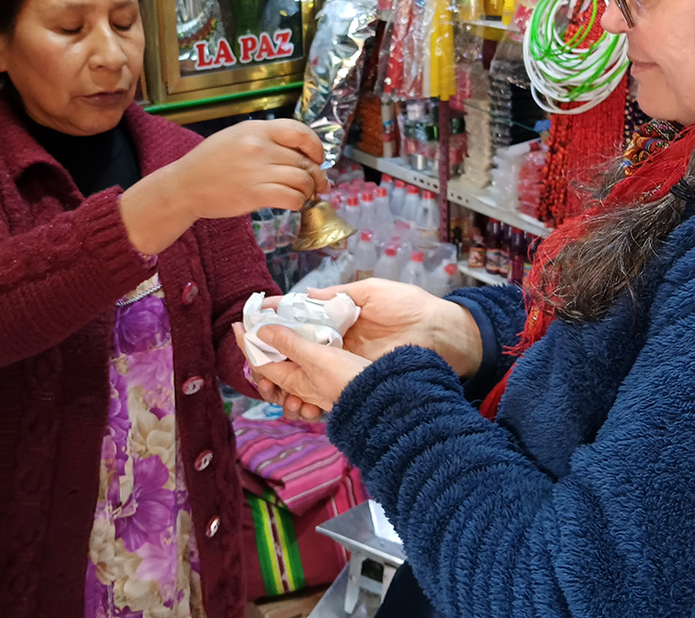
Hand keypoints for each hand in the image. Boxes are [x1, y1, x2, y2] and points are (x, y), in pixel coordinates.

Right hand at [120, 120, 326, 254]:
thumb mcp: (236, 137)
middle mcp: (259, 147)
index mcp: (256, 129)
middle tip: (319, 184)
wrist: (184, 185)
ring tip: (305, 195)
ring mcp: (257, 171)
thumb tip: (299, 152)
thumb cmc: (210, 162)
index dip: (315, 146)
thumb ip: (266, 139)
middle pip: (304, 160)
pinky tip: (293, 203)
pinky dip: (298, 202)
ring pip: (302, 180)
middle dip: (316, 175)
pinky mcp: (254, 194)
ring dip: (309, 190)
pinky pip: (291, 198)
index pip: (300, 131)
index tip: (318, 158)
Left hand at [235, 321, 369, 412]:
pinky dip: (297, 357)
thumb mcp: (316, 356)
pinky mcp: (324, 382)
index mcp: (290, 380)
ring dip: (279, 355)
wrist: (377, 398)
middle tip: (258, 329)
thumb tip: (261, 330)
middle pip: (269, 368)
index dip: (246, 341)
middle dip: (259, 351)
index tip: (237, 324)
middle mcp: (297, 387)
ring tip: (278, 336)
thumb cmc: (346, 377)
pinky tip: (303, 345)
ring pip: (286, 370)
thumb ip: (289, 343)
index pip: (258, 360)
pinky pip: (302, 371)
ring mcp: (311, 387)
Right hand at [246, 280, 481, 417]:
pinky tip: (296, 402)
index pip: (298, 323)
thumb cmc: (412, 308)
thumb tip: (305, 295)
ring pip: (303, 379)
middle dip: (268, 361)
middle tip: (253, 362)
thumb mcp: (371, 293)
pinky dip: (306, 401)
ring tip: (268, 386)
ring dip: (282, 385)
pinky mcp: (357, 384)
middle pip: (293, 355)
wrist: (444, 335)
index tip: (249, 325)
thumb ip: (338, 296)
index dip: (273, 326)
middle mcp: (338, 344)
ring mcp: (346, 366)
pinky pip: (324, 395)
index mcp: (339, 319)